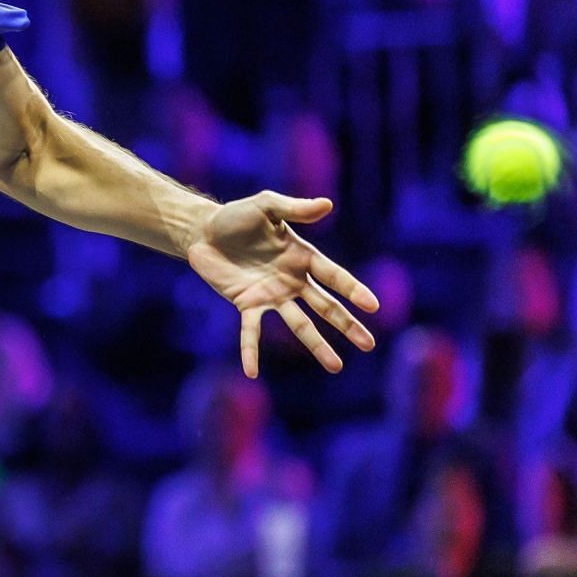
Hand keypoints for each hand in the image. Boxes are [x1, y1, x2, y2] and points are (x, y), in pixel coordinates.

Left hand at [185, 192, 379, 378]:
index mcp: (302, 257)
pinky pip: (251, 332)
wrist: (203, 231)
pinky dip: (250, 351)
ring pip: (299, 324)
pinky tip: (252, 371)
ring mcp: (271, 295)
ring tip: (336, 366)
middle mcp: (292, 280)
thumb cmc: (237, 216)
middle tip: (369, 344)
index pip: (334, 276)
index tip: (373, 306)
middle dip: (347, 325)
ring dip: (317, 345)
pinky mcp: (246, 304)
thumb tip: (328, 204)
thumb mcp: (266, 206)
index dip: (352, 290)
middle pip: (325, 306)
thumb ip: (294, 209)